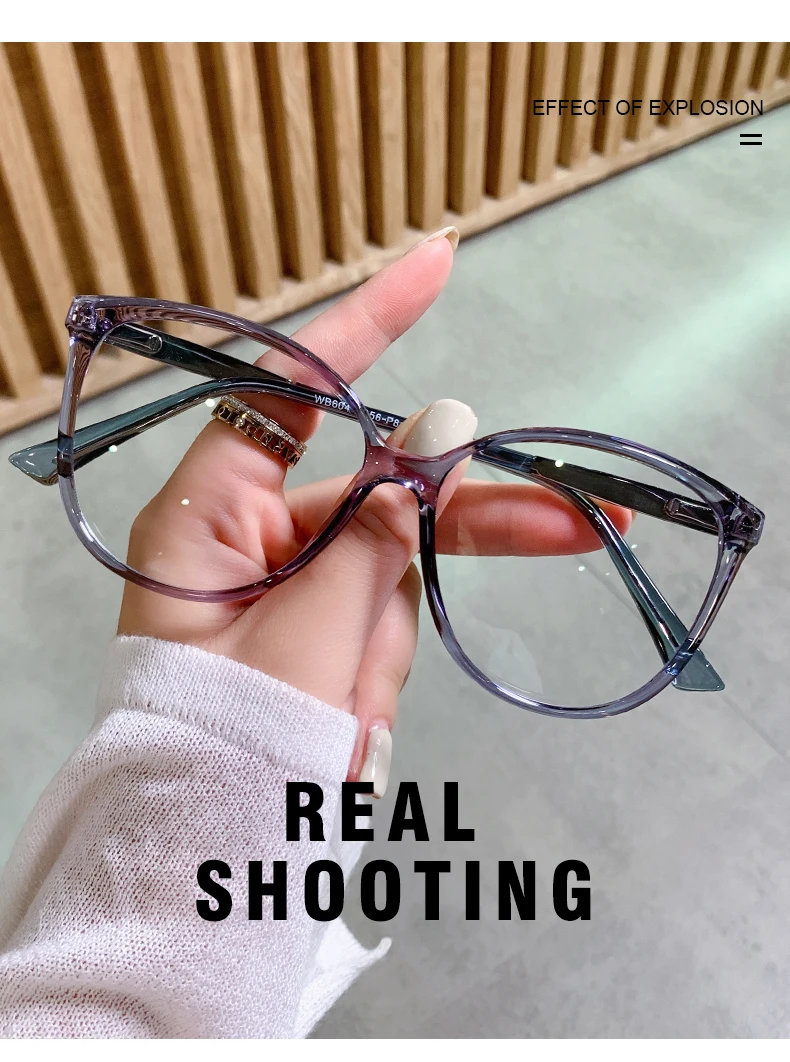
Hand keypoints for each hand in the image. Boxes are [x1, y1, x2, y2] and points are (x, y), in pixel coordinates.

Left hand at [118, 231, 629, 792]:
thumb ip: (374, 538)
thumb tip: (434, 441)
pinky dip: (380, 669)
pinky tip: (341, 721)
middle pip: (378, 491)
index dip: (366, 325)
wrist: (195, 863)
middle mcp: (249, 534)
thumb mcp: (304, 639)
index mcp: (208, 514)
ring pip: (392, 567)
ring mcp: (290, 582)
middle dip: (467, 516)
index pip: (288, 391)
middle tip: (576, 518)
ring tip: (350, 710)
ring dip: (396, 634)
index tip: (438, 263)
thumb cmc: (221, 744)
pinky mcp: (318, 625)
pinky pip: (382, 622)